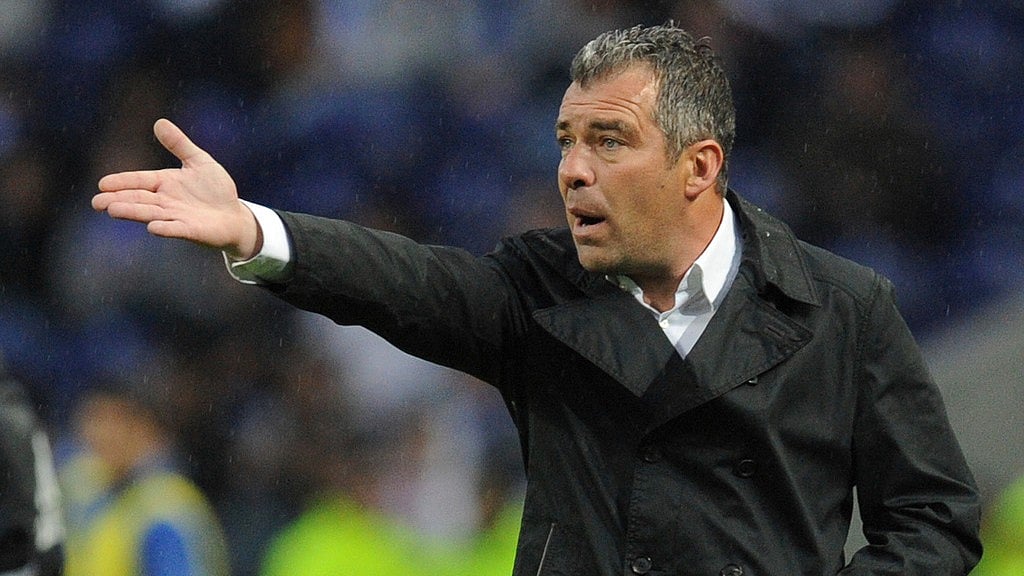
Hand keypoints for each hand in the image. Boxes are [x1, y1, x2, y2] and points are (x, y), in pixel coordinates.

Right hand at [92, 118, 259, 258]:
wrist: (235, 216)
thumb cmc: (216, 190)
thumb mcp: (199, 161)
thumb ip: (179, 144)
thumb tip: (159, 122)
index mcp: (165, 183)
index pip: (140, 181)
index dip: (122, 182)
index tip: (102, 184)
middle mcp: (166, 202)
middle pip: (139, 200)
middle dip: (118, 200)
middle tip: (97, 202)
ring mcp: (177, 217)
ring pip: (151, 214)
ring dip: (133, 212)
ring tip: (113, 210)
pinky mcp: (191, 230)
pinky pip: (176, 229)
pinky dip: (165, 228)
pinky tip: (153, 228)